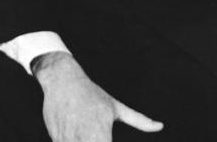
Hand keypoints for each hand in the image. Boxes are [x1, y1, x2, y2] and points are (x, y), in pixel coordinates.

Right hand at [34, 52, 162, 141]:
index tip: (109, 141)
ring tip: (91, 135)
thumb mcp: (116, 107)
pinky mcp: (55, 138)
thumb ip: (139, 120)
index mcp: (101, 132)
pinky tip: (79, 135)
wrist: (63, 80)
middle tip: (103, 138)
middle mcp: (84, 137)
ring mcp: (67, 139)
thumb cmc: (92, 94)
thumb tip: (161, 126)